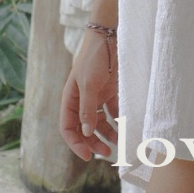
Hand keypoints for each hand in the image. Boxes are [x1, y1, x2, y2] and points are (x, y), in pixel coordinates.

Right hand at [59, 28, 118, 161]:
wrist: (108, 36)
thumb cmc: (93, 58)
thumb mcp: (89, 83)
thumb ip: (87, 109)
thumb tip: (87, 133)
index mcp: (70, 99)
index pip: (68, 127)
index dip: (75, 143)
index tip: (87, 156)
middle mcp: (82, 101)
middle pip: (84, 129)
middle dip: (92, 142)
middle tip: (105, 152)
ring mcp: (96, 97)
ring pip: (99, 123)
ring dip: (107, 134)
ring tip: (118, 142)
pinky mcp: (110, 92)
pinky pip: (113, 112)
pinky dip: (118, 121)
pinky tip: (125, 127)